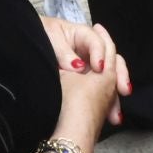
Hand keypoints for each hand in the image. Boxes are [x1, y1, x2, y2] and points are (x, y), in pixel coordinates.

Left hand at [48, 19, 130, 135]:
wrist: (29, 42)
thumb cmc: (42, 35)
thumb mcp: (51, 39)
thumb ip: (64, 52)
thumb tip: (78, 67)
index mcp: (81, 35)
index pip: (96, 42)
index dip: (99, 53)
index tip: (98, 67)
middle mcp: (90, 51)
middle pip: (111, 60)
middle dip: (119, 75)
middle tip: (123, 90)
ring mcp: (90, 66)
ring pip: (109, 78)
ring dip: (116, 95)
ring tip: (116, 113)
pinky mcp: (87, 80)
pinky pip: (102, 90)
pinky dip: (108, 103)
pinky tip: (111, 117)